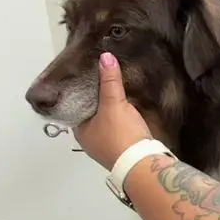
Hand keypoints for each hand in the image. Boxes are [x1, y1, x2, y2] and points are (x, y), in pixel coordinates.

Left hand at [74, 52, 150, 169]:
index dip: (82, 91)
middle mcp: (90, 142)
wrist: (143, 163)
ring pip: (106, 122)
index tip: (90, 77)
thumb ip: (110, 80)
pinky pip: (119, 129)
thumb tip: (105, 56)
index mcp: (80, 132)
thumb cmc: (121, 136)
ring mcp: (107, 147)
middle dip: (99, 100)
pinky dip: (122, 118)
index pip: (76, 107)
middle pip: (92, 114)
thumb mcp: (114, 103)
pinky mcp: (123, 149)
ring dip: (111, 110)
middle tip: (105, 80)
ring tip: (117, 90)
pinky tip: (128, 108)